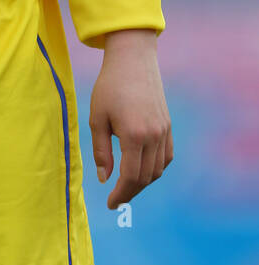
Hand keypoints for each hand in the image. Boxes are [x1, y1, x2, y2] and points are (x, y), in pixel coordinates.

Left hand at [89, 29, 172, 208]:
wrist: (133, 60)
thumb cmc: (109, 86)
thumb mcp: (97, 118)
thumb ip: (101, 151)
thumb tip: (104, 178)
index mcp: (134, 135)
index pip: (130, 176)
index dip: (120, 194)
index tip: (110, 204)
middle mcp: (153, 136)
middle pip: (145, 177)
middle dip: (130, 192)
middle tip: (116, 199)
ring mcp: (164, 131)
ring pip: (158, 170)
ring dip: (143, 181)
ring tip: (126, 185)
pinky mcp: (168, 126)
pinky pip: (166, 157)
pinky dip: (156, 168)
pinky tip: (142, 169)